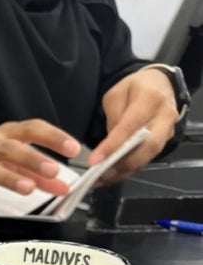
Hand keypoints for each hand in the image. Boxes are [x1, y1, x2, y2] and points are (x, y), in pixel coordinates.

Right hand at [0, 119, 81, 214]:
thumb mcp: (16, 159)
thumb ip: (40, 173)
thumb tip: (64, 187)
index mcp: (9, 134)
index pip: (33, 129)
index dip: (53, 137)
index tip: (73, 148)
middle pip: (11, 149)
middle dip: (33, 159)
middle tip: (53, 171)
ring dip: (10, 178)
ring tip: (28, 189)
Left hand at [88, 67, 178, 184]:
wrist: (161, 84)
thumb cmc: (135, 88)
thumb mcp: (117, 94)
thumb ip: (113, 117)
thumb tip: (110, 144)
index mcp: (150, 99)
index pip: (130, 126)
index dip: (113, 146)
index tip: (95, 160)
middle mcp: (164, 116)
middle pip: (147, 147)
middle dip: (123, 164)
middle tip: (101, 175)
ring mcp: (168, 131)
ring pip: (149, 156)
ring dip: (125, 171)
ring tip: (103, 180)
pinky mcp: (165, 142)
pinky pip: (147, 159)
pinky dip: (129, 170)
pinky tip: (112, 176)